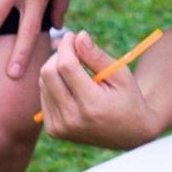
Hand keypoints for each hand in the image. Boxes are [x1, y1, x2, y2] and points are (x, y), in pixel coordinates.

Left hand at [37, 31, 159, 148]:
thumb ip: (97, 56)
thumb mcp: (120, 75)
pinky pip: (44, 96)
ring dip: (55, 69)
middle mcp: (72, 119)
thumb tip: (78, 36)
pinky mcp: (54, 130)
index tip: (73, 36)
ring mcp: (61, 127)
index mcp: (92, 105)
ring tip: (76, 69)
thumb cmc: (128, 99)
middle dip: (58, 54)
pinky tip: (70, 86)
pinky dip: (53, 84)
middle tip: (73, 49)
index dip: (66, 46)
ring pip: (43, 83)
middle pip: (49, 73)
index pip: (66, 66)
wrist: (129, 135)